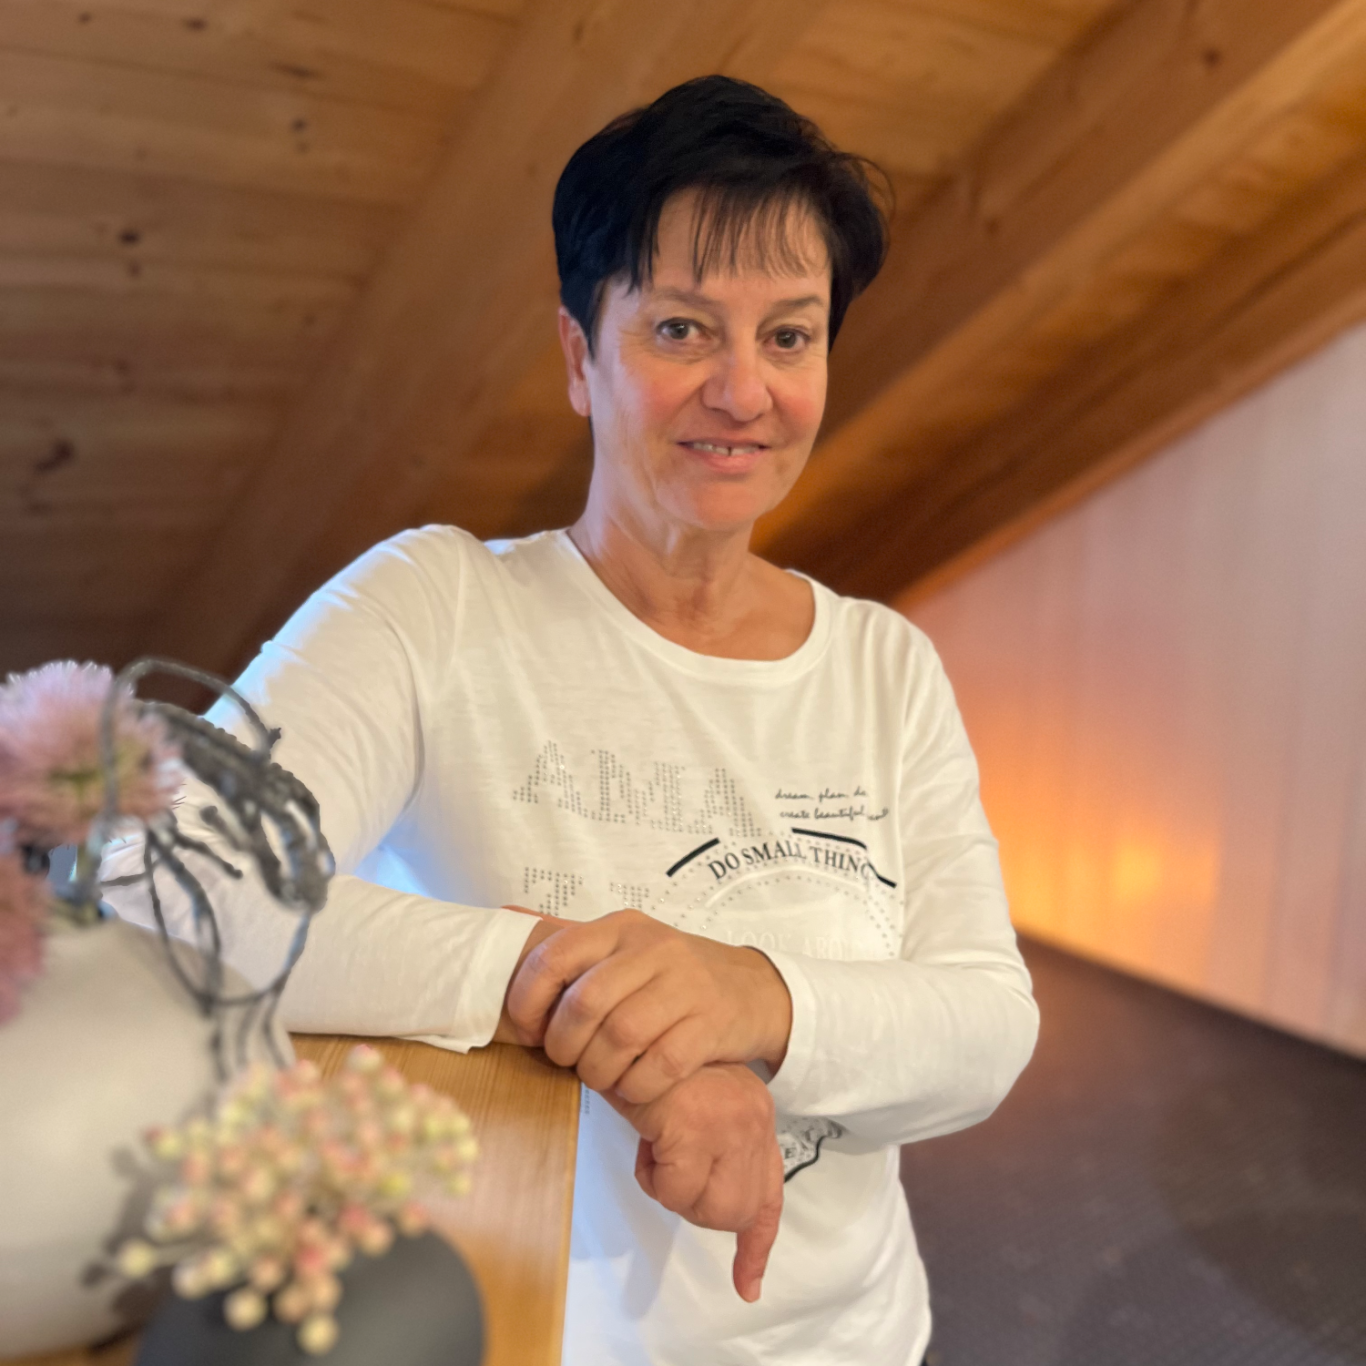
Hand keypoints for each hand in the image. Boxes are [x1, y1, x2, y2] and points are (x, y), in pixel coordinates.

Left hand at [504, 908, 791, 1103]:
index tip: (528, 1029)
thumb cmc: (672, 976)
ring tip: (600, 1076)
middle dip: (564, 1044)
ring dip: (598, 1070)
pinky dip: (636, 1087)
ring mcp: (685, 985)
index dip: (528, 1000)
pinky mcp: (710, 1024)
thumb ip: (574, 950)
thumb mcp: (626, 948)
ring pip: (620, 1036)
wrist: (752, 988)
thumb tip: (505, 925)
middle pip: (585, 1003)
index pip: (555, 956)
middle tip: (566, 1061)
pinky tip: (634, 1087)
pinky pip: (659, 1065)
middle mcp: (652, 949)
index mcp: (620, 928)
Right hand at [604, 1062, 783, 1302]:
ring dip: (670, 1190)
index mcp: (755, 1116)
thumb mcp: (694, 1106)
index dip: (756, 1245)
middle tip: (667, 1165)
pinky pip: (673, 1190)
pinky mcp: (696, 1127)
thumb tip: (711, 1205)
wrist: (634, 1029)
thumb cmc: (655, 1069)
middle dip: (694, 1205)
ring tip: (656, 1144)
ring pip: (705, 1209)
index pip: (767, 1195)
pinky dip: (650, 1175)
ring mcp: (729, 1124)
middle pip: (735, 1214)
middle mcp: (754, 1121)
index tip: (749, 1287)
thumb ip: (709, 1149)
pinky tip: (647, 1137)